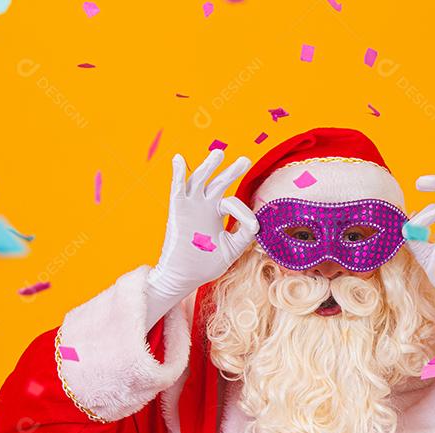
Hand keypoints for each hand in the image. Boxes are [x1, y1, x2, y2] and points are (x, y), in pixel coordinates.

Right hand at [145, 149, 257, 330]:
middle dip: (231, 171)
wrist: (183, 277)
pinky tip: (178, 158)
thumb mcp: (232, 249)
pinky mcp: (177, 210)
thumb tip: (256, 222)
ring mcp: (190, 207)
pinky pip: (177, 188)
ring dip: (208, 166)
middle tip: (245, 159)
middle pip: (218, 182)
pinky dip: (177, 173)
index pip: (232, 202)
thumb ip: (245, 235)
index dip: (244, 212)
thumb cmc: (205, 264)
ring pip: (199, 180)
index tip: (252, 225)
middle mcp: (204, 207)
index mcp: (216, 214)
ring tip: (219, 153)